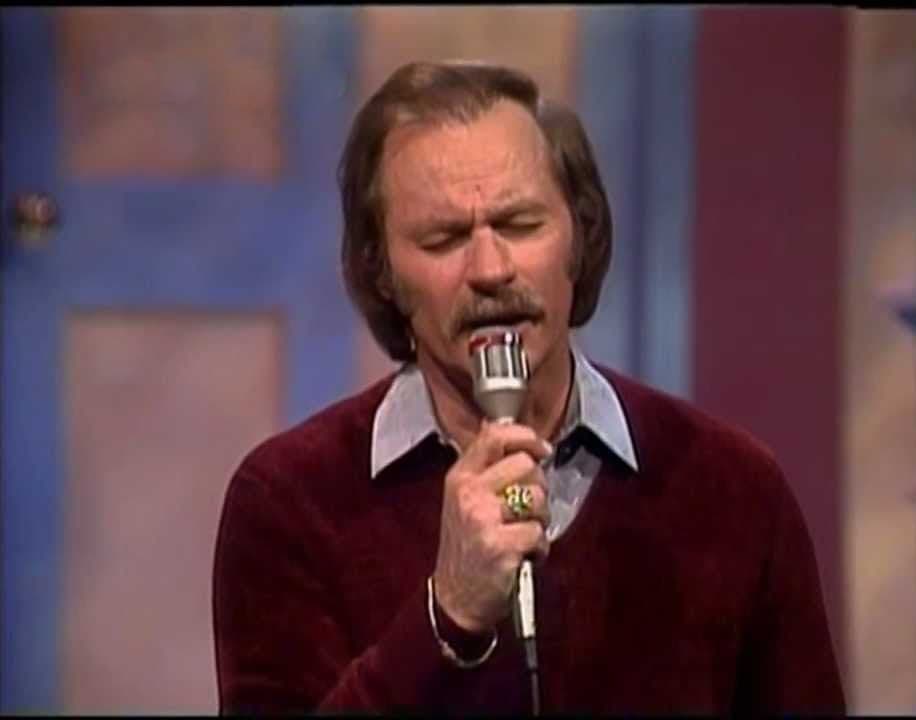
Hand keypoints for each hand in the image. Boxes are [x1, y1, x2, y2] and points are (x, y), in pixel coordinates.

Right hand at [432, 419, 551, 633]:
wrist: (455, 599)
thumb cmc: (466, 548)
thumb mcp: (463, 500)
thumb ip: (484, 467)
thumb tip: (502, 429)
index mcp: (460, 477)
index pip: (494, 436)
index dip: (526, 437)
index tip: (542, 449)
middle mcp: (468, 492)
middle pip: (526, 465)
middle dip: (538, 487)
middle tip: (528, 510)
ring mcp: (482, 518)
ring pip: (538, 498)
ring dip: (541, 520)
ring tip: (523, 535)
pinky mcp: (499, 545)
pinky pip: (539, 533)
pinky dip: (539, 548)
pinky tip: (523, 557)